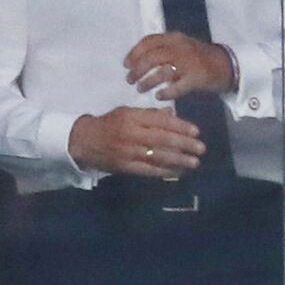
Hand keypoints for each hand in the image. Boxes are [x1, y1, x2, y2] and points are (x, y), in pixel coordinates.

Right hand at [68, 105, 203, 176]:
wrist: (83, 141)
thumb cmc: (109, 123)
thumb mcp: (128, 112)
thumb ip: (150, 114)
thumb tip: (172, 115)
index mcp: (132, 118)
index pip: (160, 122)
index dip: (180, 127)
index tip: (196, 131)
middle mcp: (131, 134)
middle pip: (162, 140)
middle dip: (184, 145)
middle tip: (201, 148)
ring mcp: (127, 152)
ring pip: (156, 156)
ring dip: (178, 160)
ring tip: (194, 162)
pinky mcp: (124, 167)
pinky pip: (147, 170)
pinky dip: (163, 171)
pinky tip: (177, 172)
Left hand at [125, 31, 234, 99]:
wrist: (228, 65)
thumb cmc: (199, 57)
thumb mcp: (182, 46)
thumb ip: (163, 50)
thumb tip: (138, 60)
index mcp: (175, 38)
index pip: (149, 41)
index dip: (135, 53)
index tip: (126, 64)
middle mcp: (181, 48)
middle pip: (152, 57)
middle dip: (137, 70)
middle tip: (130, 80)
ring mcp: (190, 63)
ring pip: (161, 72)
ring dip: (147, 82)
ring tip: (141, 89)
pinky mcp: (197, 78)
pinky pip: (176, 87)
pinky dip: (165, 92)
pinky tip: (160, 96)